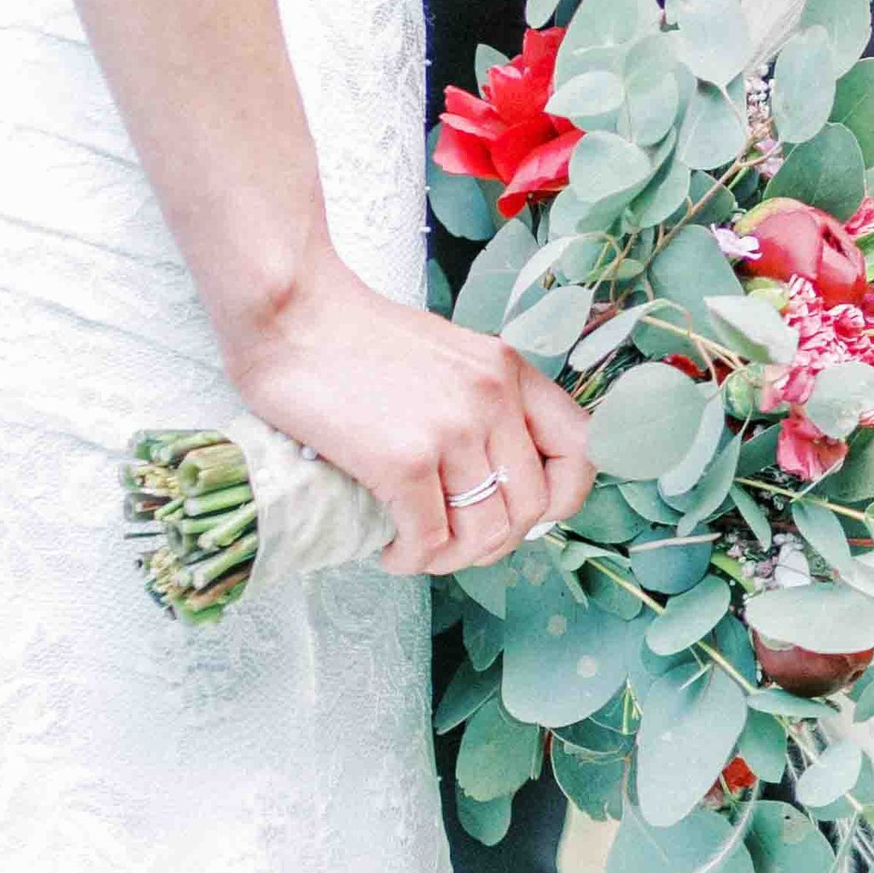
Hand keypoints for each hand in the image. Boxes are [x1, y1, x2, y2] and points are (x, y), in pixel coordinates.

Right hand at [230, 255, 593, 574]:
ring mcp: (452, 427)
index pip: (582, 449)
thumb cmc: (355, 339)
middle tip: (450, 540)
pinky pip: (430, 541)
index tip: (516, 511)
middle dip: (492, 542)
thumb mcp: (447, 356)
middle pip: (531, 508)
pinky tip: (389, 548)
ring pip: (485, 534)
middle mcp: (492, 396)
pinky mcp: (405, 459)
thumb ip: (482, 404)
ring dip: (450, 558)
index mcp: (507, 370)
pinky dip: (411, 560)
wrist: (291, 312)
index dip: (560, 498)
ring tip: (417, 547)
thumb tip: (493, 483)